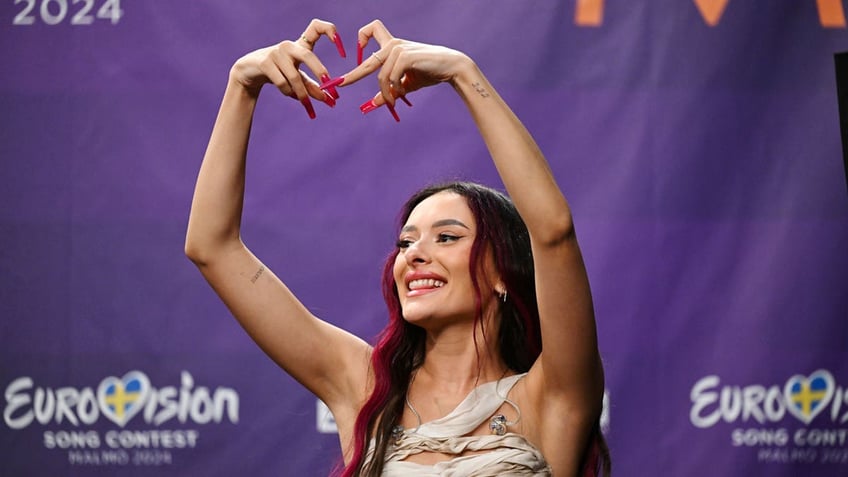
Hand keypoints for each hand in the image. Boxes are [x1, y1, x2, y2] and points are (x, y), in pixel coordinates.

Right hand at [230, 19, 345, 117]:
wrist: (250, 73)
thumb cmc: (279, 73)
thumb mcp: (298, 79)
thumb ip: (314, 88)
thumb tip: (331, 101)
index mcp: (301, 45)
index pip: (316, 27)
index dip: (330, 31)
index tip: (341, 48)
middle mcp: (289, 45)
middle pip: (308, 56)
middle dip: (319, 71)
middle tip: (328, 85)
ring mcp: (276, 52)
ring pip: (294, 77)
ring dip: (302, 93)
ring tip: (306, 104)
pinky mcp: (265, 62)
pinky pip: (282, 83)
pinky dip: (288, 92)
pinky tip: (290, 94)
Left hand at [340, 20, 473, 117]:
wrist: (450, 67)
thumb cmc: (429, 72)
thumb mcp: (405, 83)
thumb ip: (389, 90)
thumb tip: (373, 103)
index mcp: (392, 44)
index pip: (371, 30)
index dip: (361, 38)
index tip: (357, 54)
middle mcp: (393, 44)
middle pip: (367, 60)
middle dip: (353, 75)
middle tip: (340, 85)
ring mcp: (398, 49)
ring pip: (381, 76)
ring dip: (386, 92)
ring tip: (393, 103)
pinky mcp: (405, 56)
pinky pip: (391, 78)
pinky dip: (394, 90)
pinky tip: (401, 95)